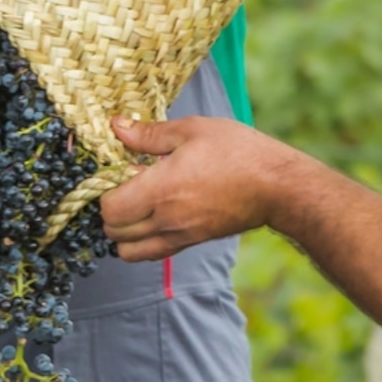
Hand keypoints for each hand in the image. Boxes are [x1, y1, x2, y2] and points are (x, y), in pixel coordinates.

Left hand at [95, 116, 298, 259]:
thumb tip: (117, 127)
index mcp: (162, 189)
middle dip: (109, 210)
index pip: (109, 208)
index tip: (117, 172)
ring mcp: (179, 235)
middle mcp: (166, 219)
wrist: (277, 187)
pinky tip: (152, 216)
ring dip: (122, 231)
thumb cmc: (239, 152)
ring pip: (128, 251)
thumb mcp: (193, 130)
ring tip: (135, 205)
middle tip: (123, 187)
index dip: (104, 191)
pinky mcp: (191, 242)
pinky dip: (141, 242)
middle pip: (113, 232)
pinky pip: (151, 253)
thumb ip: (150, 134)